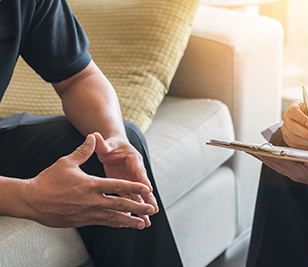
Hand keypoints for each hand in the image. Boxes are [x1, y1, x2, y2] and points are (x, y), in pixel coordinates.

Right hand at [22, 134, 155, 228]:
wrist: (32, 200)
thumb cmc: (49, 180)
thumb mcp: (67, 162)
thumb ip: (84, 151)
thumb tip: (93, 137)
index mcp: (92, 185)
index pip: (118, 186)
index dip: (134, 187)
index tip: (147, 190)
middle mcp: (93, 201)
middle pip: (121, 205)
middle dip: (139, 207)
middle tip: (152, 210)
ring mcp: (88, 213)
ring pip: (114, 218)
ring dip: (130, 221)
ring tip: (143, 224)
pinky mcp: (82, 221)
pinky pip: (103, 223)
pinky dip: (115, 223)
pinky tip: (123, 225)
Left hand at [93, 132, 157, 227]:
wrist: (112, 147)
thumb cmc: (111, 145)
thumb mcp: (107, 144)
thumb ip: (102, 143)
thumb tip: (95, 136)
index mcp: (133, 159)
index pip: (139, 171)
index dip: (143, 180)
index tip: (148, 190)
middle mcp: (135, 171)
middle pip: (143, 187)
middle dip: (148, 199)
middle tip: (153, 210)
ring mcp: (131, 180)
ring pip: (138, 196)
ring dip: (142, 208)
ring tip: (146, 222)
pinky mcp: (125, 186)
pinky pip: (130, 199)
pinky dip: (133, 209)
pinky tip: (134, 220)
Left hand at [250, 153, 307, 191]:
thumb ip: (306, 159)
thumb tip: (292, 154)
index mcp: (297, 172)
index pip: (276, 161)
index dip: (264, 154)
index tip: (253, 149)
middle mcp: (294, 174)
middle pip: (273, 164)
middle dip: (260, 156)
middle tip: (247, 149)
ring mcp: (295, 175)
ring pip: (276, 165)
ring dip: (265, 158)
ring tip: (255, 152)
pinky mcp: (298, 174)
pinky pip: (282, 167)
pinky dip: (274, 161)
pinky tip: (271, 157)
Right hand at [281, 100, 307, 149]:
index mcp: (294, 106)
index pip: (293, 112)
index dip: (301, 119)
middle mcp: (287, 117)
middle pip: (292, 127)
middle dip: (306, 134)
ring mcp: (285, 128)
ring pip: (293, 137)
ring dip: (307, 142)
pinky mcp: (287, 137)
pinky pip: (294, 144)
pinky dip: (305, 146)